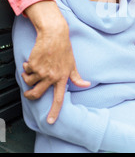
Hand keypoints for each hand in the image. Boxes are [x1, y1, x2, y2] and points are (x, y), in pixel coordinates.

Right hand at [23, 1, 89, 123]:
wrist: (54, 35)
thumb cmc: (64, 49)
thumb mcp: (72, 64)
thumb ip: (77, 77)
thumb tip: (86, 84)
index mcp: (63, 78)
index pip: (59, 98)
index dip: (54, 111)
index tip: (50, 121)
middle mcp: (52, 77)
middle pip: (36, 94)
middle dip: (30, 95)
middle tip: (29, 92)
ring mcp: (42, 71)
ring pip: (29, 82)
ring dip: (28, 76)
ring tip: (34, 68)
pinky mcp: (33, 65)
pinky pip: (26, 71)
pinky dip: (27, 66)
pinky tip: (34, 60)